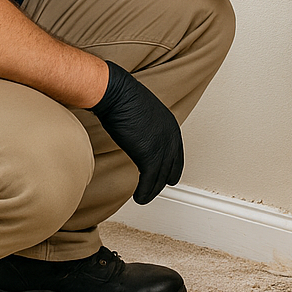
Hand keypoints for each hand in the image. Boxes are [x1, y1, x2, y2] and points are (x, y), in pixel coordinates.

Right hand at [89, 61, 183, 203]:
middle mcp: (170, 135)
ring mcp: (162, 145)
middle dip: (163, 180)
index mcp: (169, 124)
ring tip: (144, 197)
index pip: (176, 152)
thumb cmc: (120, 97)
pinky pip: (150, 180)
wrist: (115, 93)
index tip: (169, 176)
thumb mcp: (140, 112)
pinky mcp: (150, 155)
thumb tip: (136, 133)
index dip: (172, 166)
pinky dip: (145, 191)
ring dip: (152, 190)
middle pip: (170, 166)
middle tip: (156, 190)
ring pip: (160, 176)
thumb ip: (143, 126)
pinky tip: (139, 197)